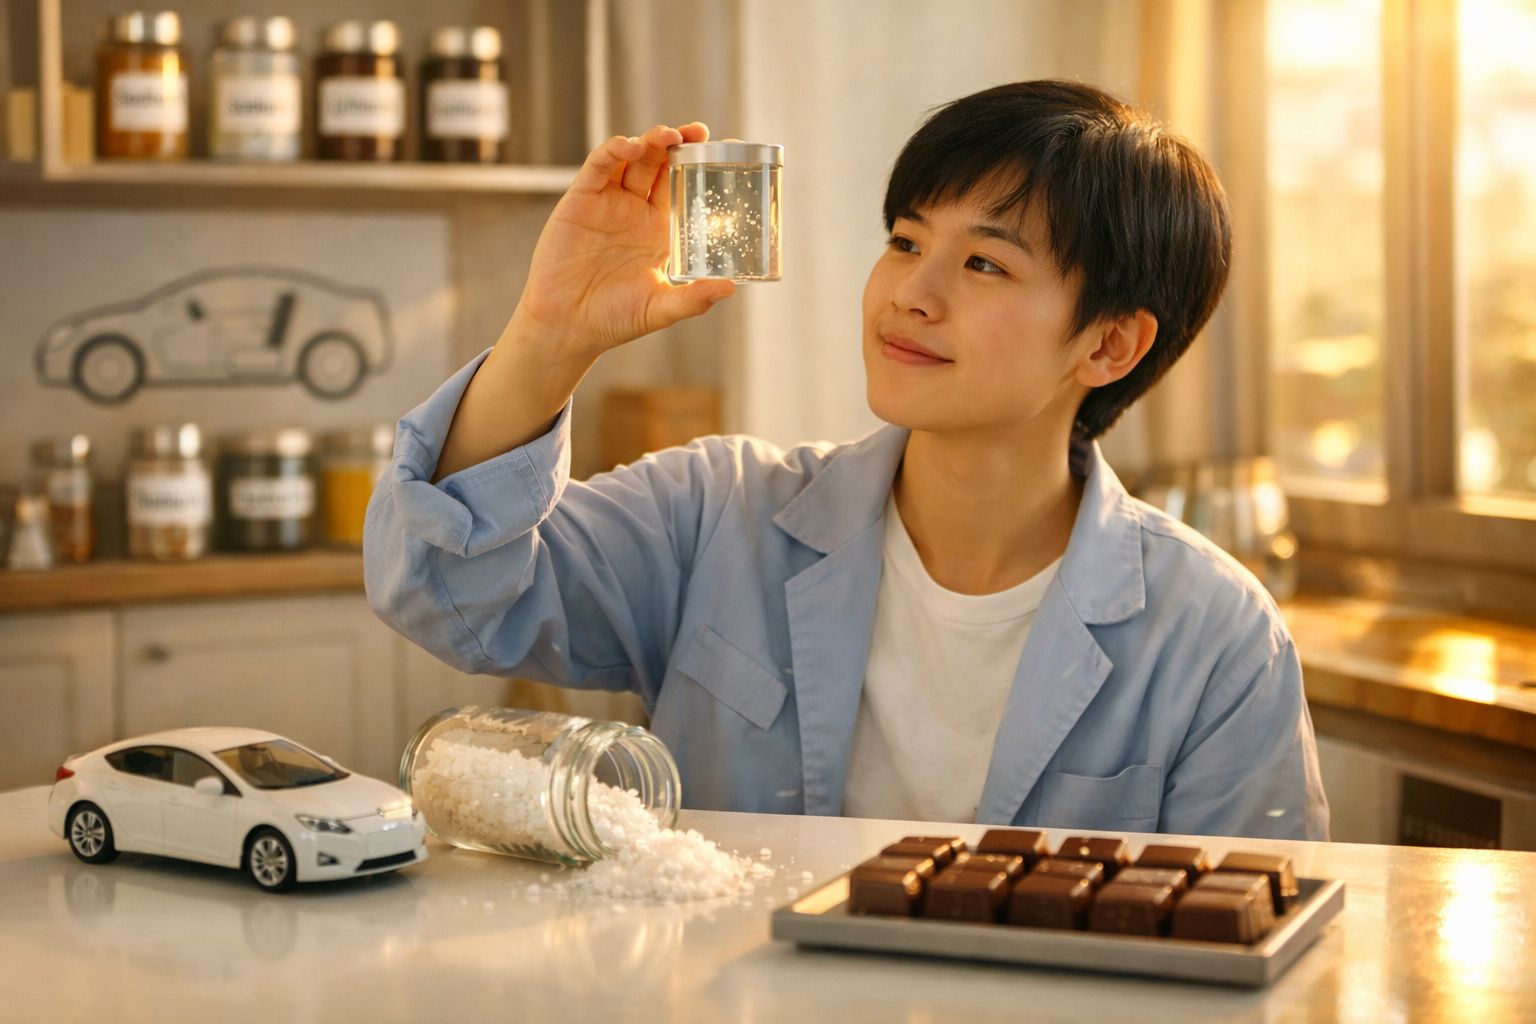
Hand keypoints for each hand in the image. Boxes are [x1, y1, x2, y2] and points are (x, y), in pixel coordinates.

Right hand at [509, 122, 736, 360]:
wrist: (567, 327)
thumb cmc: (614, 320)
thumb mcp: (660, 309)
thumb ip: (693, 299)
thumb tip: (731, 288)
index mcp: (658, 230)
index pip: (682, 187)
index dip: (698, 167)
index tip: (721, 151)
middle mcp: (634, 211)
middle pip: (659, 164)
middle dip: (678, 143)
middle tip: (699, 133)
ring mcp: (607, 203)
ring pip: (632, 159)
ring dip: (649, 141)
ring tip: (668, 135)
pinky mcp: (579, 200)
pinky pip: (598, 167)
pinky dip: (613, 151)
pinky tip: (629, 146)